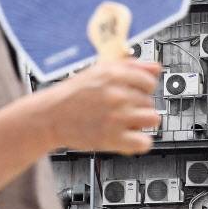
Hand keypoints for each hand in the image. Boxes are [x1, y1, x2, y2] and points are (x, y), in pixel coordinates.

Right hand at [43, 60, 160, 154]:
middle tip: (122, 108)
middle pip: (150, 100)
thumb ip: (131, 66)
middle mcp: (117, 95)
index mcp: (114, 75)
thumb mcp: (100, 70)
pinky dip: (139, 142)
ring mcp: (117, 117)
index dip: (143, 87)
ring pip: (152, 119)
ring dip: (142, 122)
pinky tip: (128, 137)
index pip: (150, 81)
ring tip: (127, 122)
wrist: (51, 116)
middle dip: (139, 105)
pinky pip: (144, 142)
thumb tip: (156, 68)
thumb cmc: (74, 94)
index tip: (135, 92)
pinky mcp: (113, 139)